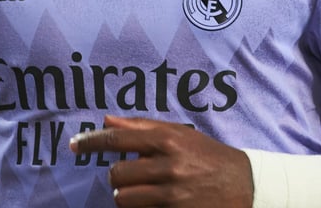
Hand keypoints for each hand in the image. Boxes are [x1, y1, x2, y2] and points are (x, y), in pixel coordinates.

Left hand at [69, 115, 253, 207]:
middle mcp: (169, 166)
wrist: (246, 186)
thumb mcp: (180, 135)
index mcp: (169, 140)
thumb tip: (106, 120)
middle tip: (134, 174)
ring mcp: (173, 194)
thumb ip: (142, 127)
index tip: (74, 146)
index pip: (118, 139)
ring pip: (124, 199)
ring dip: (128, 196)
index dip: (92, 142)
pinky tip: (155, 203)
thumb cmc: (208, 156)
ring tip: (145, 191)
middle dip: (119, 176)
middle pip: (117, 174)